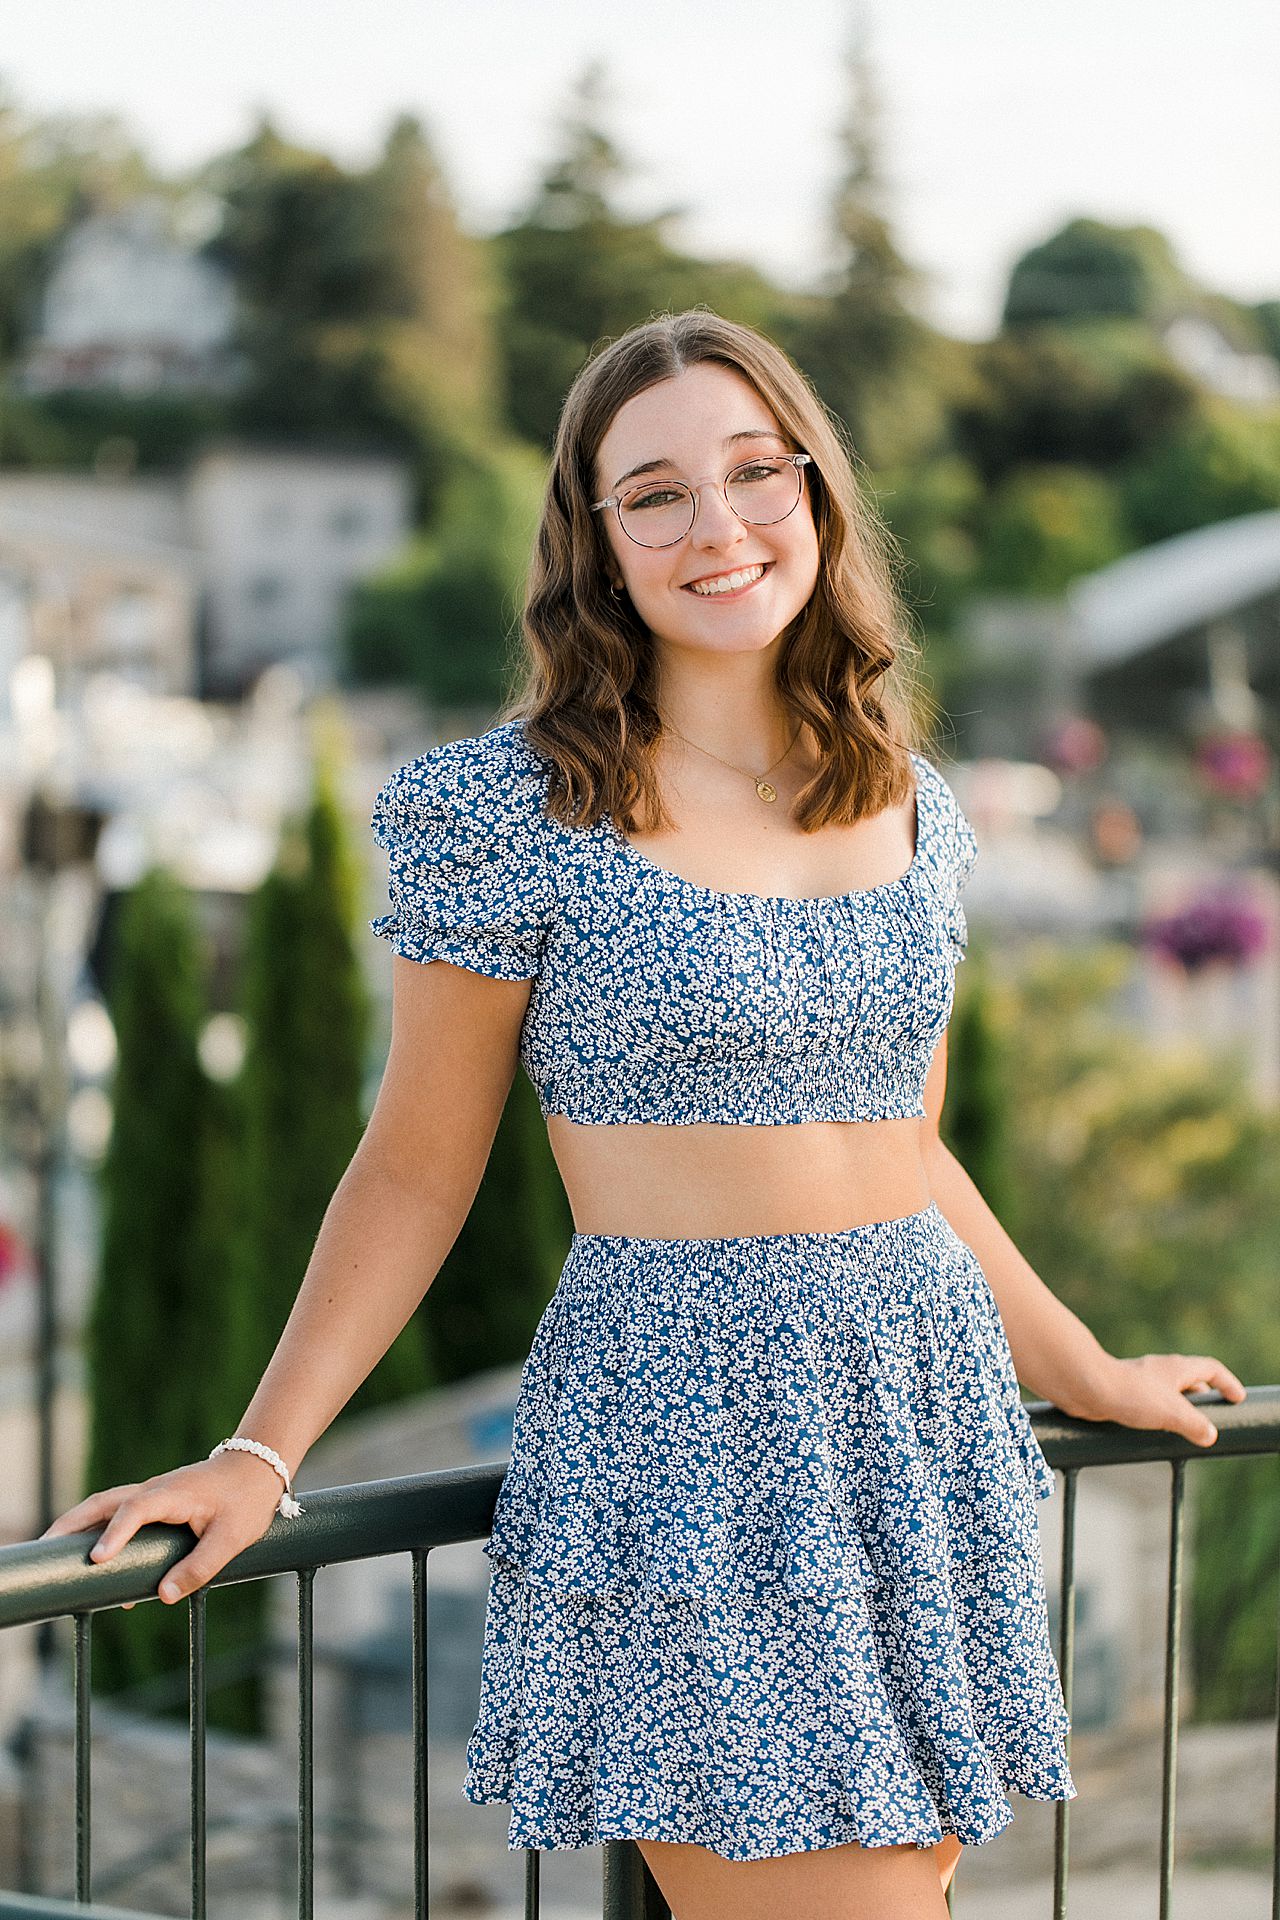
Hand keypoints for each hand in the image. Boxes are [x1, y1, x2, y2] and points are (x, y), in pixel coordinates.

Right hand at [38, 1452, 288, 1607]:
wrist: (258, 1467)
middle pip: (104, 1502)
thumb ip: (199, 1567)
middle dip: (73, 1523)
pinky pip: (119, 1514)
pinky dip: (99, 1530)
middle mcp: (155, 1490)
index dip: (114, 1533)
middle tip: (46, 1548)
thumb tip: (161, 1596)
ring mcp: (152, 1493)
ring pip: (106, 1505)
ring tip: (53, 1552)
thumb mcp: (232, 1538)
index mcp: (173, 1494)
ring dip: (79, 1524)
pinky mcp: (155, 1502)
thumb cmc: (247, 1501)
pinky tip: (95, 1560)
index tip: (98, 1560)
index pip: (135, 1509)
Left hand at [1085, 1353, 1246, 1446]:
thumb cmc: (1130, 1394)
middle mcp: (1160, 1370)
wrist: (1085, 1388)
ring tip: (1186, 1430)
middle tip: (1212, 1418)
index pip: (1210, 1369)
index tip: (1237, 1398)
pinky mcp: (1124, 1393)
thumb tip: (1209, 1435)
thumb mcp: (1172, 1413)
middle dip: (1203, 1398)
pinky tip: (1154, 1432)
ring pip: (1168, 1393)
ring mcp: (1141, 1381)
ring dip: (1179, 1409)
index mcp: (1177, 1368)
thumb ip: (1195, 1425)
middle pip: (1190, 1380)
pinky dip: (1159, 1416)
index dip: (1227, 1383)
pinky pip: (1149, 1403)